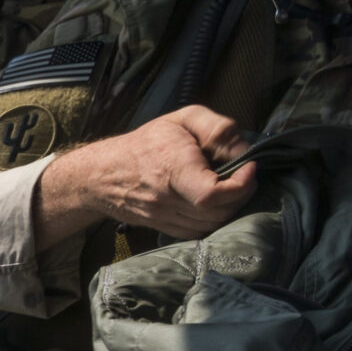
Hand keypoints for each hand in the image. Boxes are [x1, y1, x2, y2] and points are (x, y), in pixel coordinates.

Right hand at [32, 107, 258, 245]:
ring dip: (230, 208)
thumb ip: (218, 128)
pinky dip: (214, 219)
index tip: (249, 168)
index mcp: (172, 170)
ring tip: (229, 187)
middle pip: (218, 212)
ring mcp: (163, 218)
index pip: (212, 194)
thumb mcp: (183, 118)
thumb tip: (243, 152)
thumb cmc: (146, 143)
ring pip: (212, 225)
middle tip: (243, 175)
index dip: (241, 185)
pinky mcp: (163, 228)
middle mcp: (166, 200)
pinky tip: (214, 201)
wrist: (102, 176)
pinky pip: (198, 232)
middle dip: (241, 195)